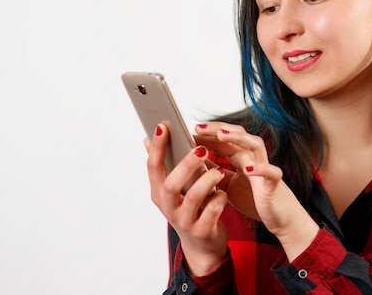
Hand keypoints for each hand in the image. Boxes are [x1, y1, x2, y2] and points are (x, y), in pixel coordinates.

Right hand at [145, 124, 228, 275]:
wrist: (202, 245)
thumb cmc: (189, 209)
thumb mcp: (174, 190)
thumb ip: (164, 166)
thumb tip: (147, 138)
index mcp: (159, 193)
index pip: (153, 168)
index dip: (156, 147)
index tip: (163, 126)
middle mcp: (168, 207)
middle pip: (171, 185)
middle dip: (186, 165)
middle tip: (201, 149)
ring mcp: (184, 220)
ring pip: (193, 198)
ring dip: (207, 181)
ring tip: (219, 171)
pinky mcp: (202, 230)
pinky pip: (212, 211)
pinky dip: (220, 199)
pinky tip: (223, 192)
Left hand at [196, 122, 318, 260]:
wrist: (280, 218)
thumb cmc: (255, 199)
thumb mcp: (228, 184)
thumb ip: (215, 172)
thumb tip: (194, 162)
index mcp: (242, 159)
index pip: (225, 140)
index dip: (209, 134)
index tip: (190, 131)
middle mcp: (254, 159)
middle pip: (239, 135)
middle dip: (219, 129)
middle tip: (199, 127)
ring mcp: (265, 168)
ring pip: (255, 145)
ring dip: (238, 138)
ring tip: (221, 135)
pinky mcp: (274, 183)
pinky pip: (270, 172)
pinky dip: (260, 169)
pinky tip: (248, 169)